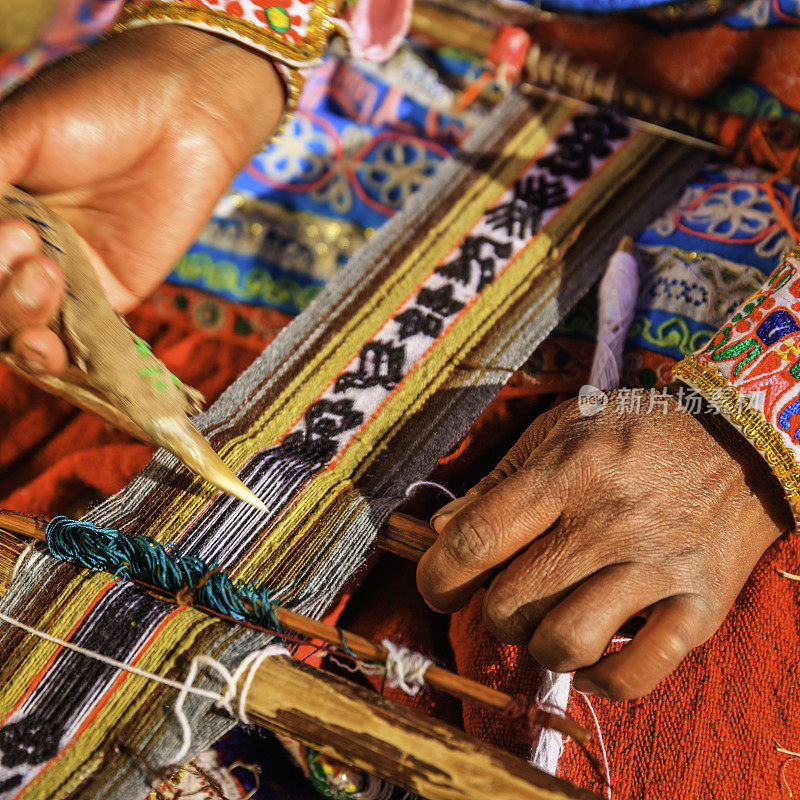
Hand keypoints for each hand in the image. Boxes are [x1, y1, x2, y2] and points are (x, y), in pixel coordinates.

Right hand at [0, 24, 283, 373]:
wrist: (183, 114)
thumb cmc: (97, 104)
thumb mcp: (18, 135)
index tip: (4, 236)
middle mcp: (18, 249)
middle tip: (26, 242)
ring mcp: (63, 278)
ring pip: (22, 328)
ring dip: (18, 321)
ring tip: (45, 279)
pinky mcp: (111, 298)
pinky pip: (80, 343)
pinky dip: (63, 358)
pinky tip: (53, 350)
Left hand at [416, 391, 792, 698]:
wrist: (738, 440)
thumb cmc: (635, 432)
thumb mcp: (560, 428)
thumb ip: (497, 480)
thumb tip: (439, 533)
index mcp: (566, 472)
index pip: (476, 540)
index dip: (438, 577)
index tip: (437, 588)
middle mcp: (608, 522)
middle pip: (512, 603)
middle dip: (493, 611)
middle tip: (510, 594)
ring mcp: (657, 568)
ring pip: (565, 644)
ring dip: (541, 645)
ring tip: (551, 620)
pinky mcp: (699, 606)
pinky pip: (636, 675)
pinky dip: (600, 680)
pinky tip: (591, 659)